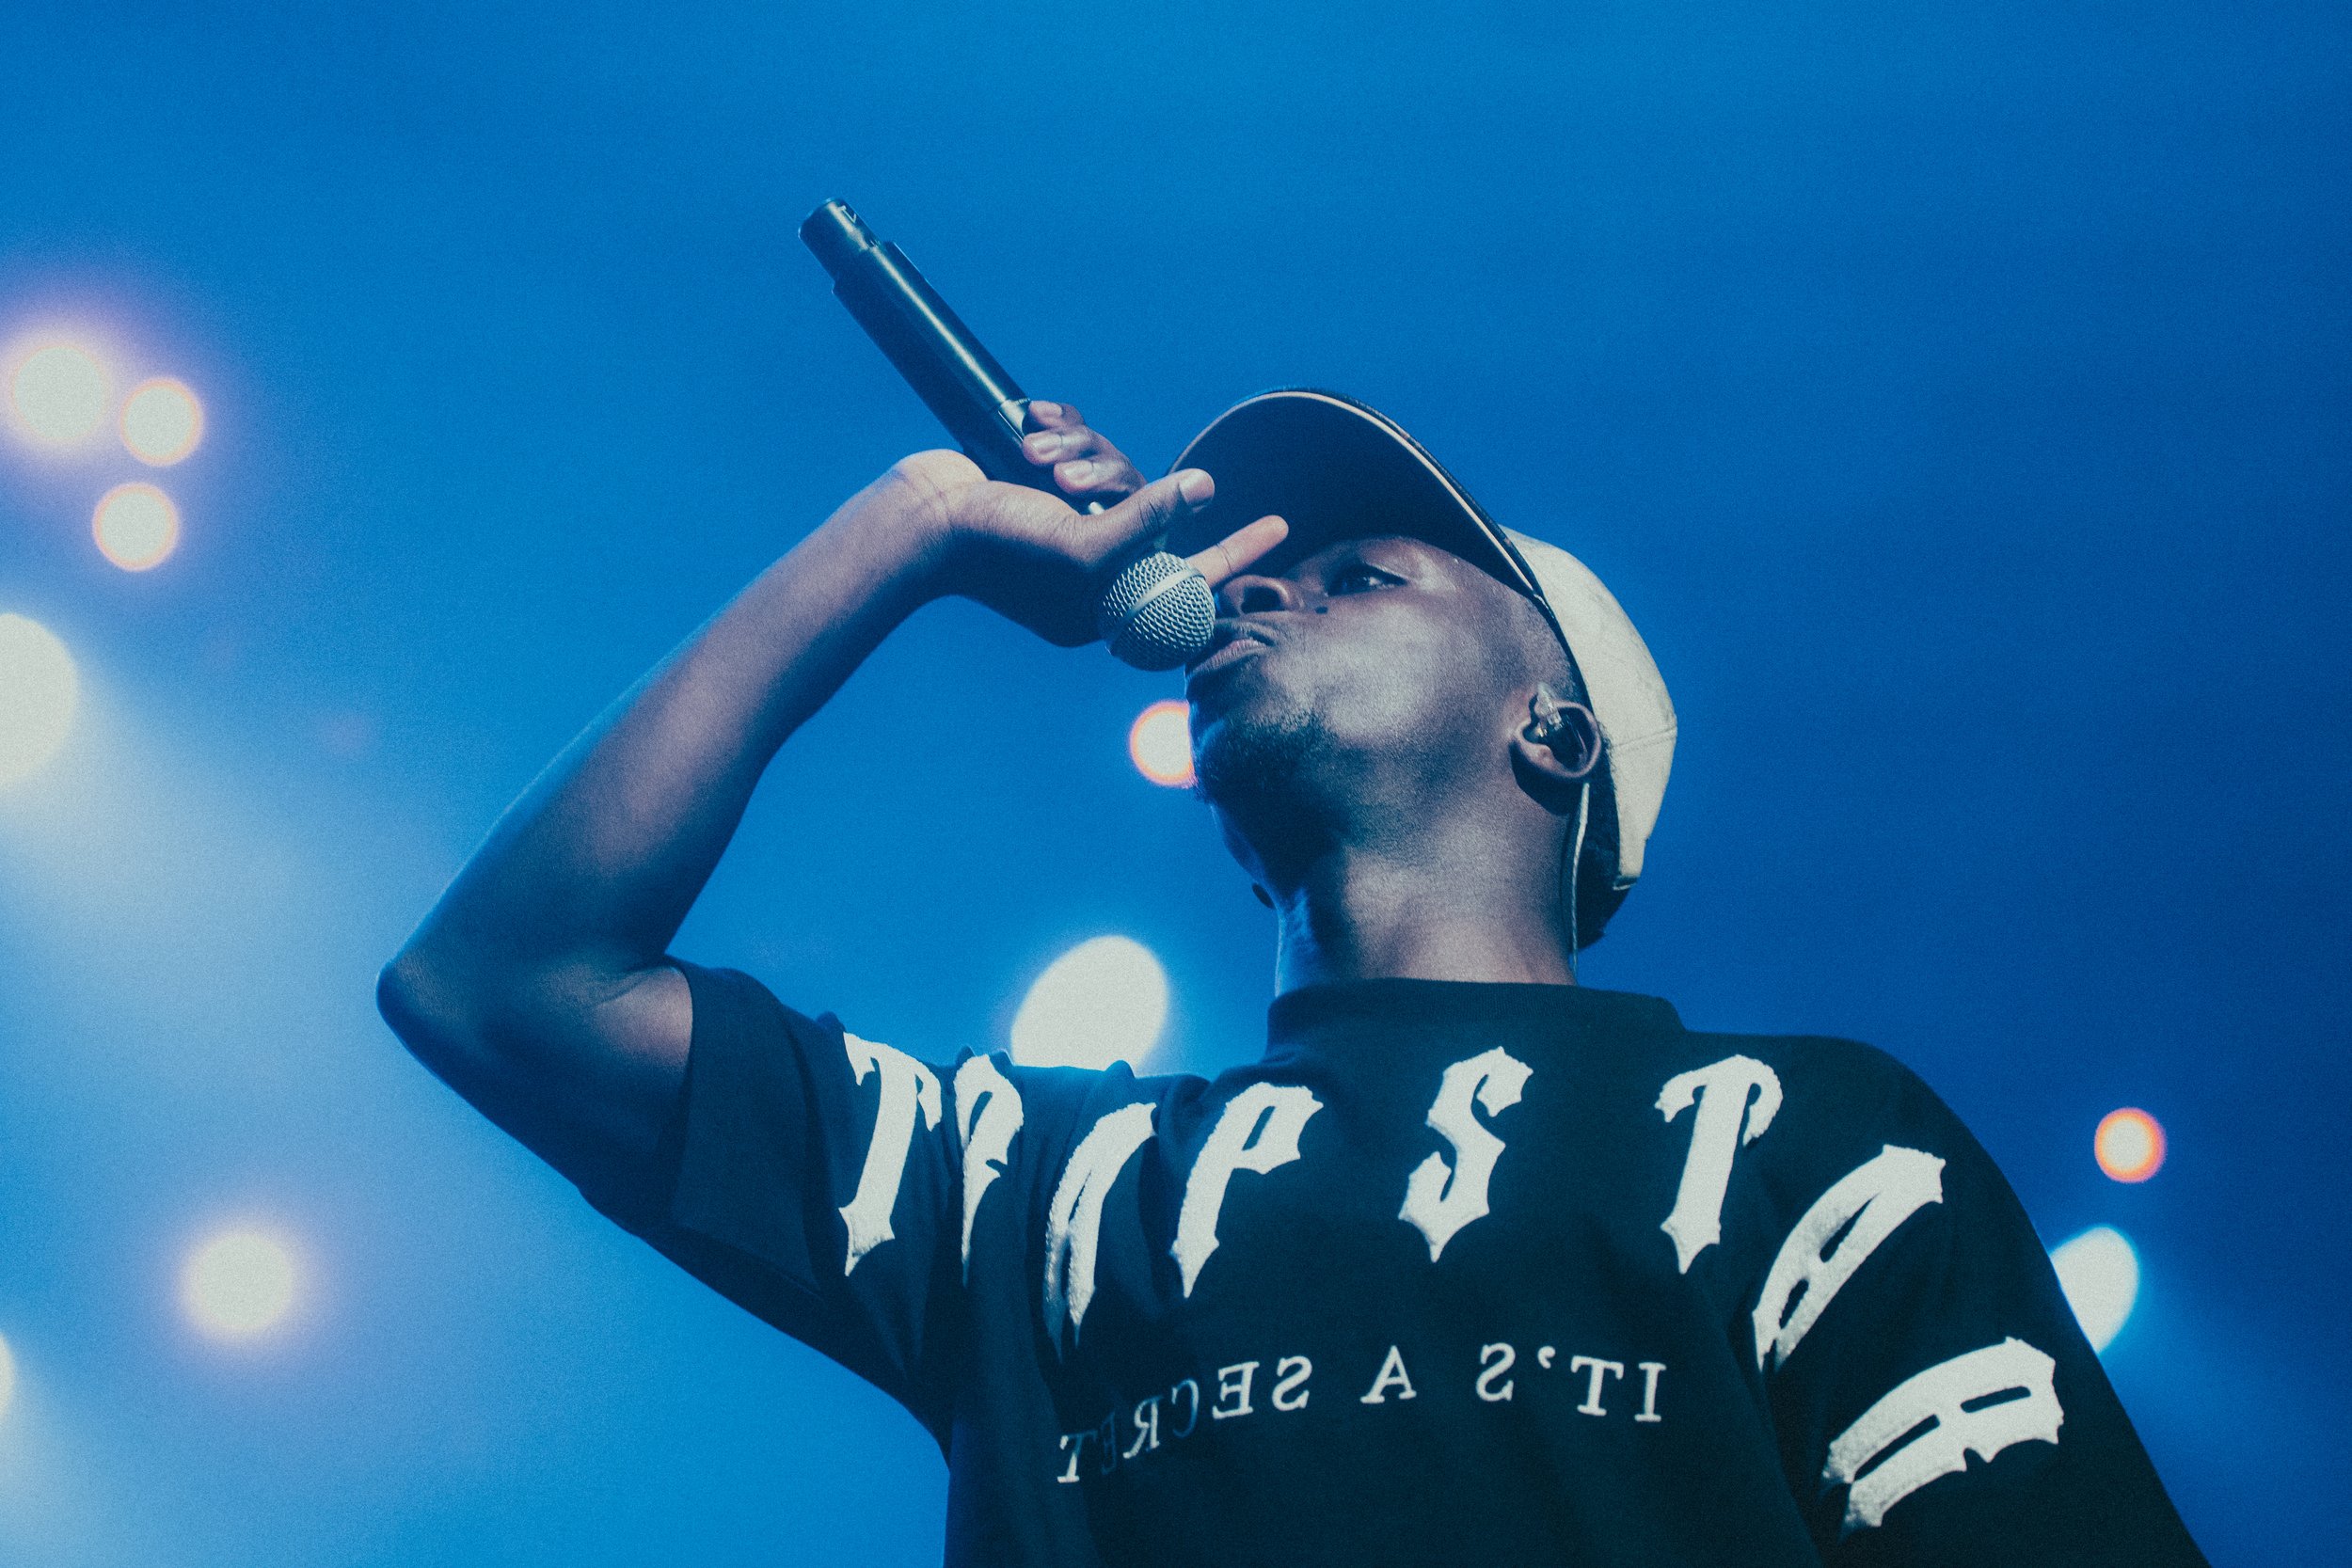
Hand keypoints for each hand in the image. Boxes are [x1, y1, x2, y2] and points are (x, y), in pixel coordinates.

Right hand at [879, 402, 1288, 647]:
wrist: (914, 518)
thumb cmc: (995, 550)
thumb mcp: (1084, 547)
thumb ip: (1148, 521)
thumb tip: (1204, 486)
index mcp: (1103, 605)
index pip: (1188, 578)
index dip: (1234, 550)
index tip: (1280, 526)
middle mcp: (1088, 567)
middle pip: (1146, 508)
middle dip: (1110, 476)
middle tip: (1060, 477)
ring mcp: (1062, 523)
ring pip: (1112, 468)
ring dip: (1077, 451)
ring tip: (1030, 453)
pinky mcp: (1039, 483)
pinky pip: (1079, 445)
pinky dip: (1059, 428)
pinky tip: (1029, 422)